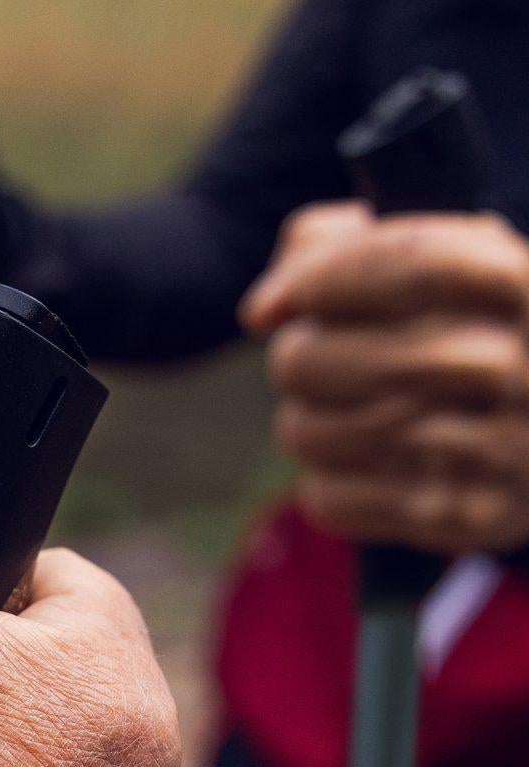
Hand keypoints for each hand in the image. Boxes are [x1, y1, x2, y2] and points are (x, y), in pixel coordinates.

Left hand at [242, 204, 528, 555]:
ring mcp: (507, 449)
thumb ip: (343, 248)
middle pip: (317, 359)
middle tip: (313, 360)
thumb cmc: (479, 334)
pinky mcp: (478, 518)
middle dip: (294, 358)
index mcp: (524, 282)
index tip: (271, 308)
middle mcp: (522, 364)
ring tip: (338, 413)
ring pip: (309, 434)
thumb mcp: (446, 264)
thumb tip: (263, 310)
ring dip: (303, 422)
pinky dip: (326, 485)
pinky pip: (331, 500)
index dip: (319, 279)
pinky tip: (363, 468)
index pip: (406, 260)